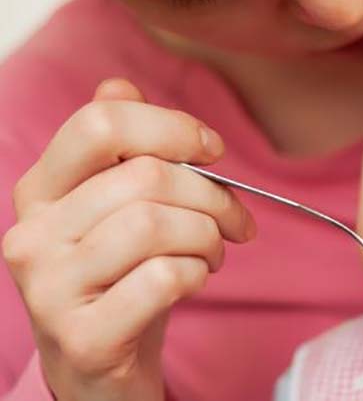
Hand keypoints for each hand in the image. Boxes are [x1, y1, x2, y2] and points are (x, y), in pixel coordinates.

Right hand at [2, 79, 255, 400]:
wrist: (100, 370)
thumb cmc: (120, 279)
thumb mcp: (116, 211)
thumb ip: (118, 150)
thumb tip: (120, 86)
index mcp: (42, 191)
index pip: (101, 124)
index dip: (172, 126)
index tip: (213, 150)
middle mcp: (32, 234)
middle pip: (147, 177)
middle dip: (214, 196)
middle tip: (236, 222)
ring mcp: (50, 288)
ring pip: (156, 225)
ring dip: (208, 238)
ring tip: (214, 254)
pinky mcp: (83, 335)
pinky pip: (163, 278)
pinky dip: (197, 274)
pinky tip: (194, 280)